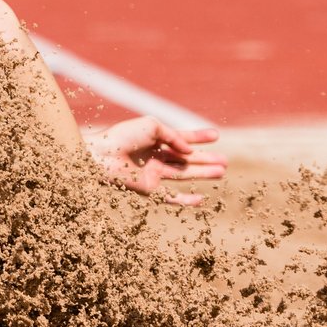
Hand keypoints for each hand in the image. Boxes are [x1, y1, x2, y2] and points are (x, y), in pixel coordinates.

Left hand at [84, 116, 227, 205]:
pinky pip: (171, 197)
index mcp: (154, 139)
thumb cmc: (122, 137)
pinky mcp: (149, 190)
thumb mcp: (152, 126)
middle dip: (206, 159)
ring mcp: (153, 174)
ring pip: (184, 175)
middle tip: (225, 161)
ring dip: (203, 173)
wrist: (100, 157)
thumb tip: (190, 151)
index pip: (181, 138)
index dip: (199, 137)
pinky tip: (201, 199)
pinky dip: (186, 200)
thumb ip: (174, 136)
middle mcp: (155, 157)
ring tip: (222, 172)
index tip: (217, 135)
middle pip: (186, 159)